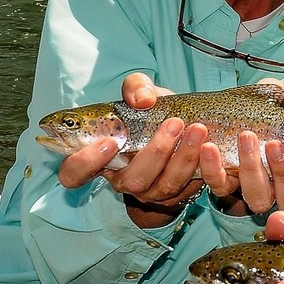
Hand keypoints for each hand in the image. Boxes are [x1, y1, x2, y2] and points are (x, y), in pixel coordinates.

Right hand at [57, 73, 206, 226]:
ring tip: (198, 129)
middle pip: (131, 181)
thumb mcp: (141, 94)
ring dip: (183, 157)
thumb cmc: (152, 113)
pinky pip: (191, 190)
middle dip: (155, 153)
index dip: (85, 164)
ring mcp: (152, 192)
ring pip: (165, 186)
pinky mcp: (180, 195)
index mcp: (101, 158)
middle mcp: (124, 179)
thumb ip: (136, 87)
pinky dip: (203, 169)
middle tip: (174, 123)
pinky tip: (210, 147)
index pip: (74, 174)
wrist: (184, 127)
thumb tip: (143, 100)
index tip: (109, 142)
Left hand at [198, 78, 283, 216]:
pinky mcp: (227, 187)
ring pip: (259, 200)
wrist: (230, 107)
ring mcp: (258, 191)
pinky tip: (210, 147)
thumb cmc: (270, 107)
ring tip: (245, 137)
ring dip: (251, 170)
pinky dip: (214, 169)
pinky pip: (221, 188)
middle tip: (274, 145)